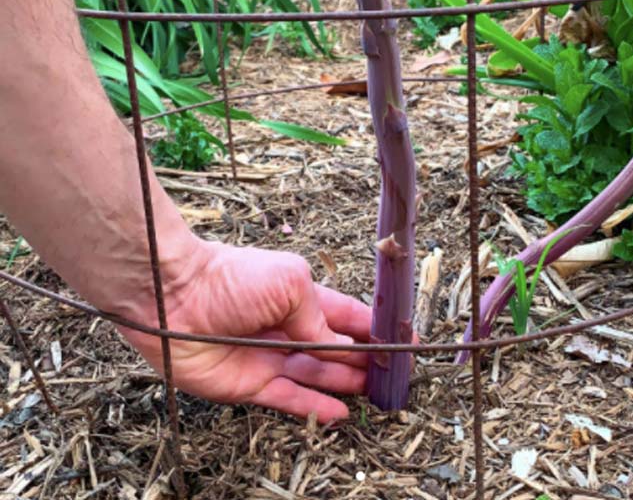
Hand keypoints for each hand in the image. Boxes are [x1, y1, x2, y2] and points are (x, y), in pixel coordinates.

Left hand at [119, 239, 370, 422]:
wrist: (176, 297)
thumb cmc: (233, 278)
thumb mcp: (291, 283)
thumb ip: (320, 318)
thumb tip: (339, 346)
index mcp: (300, 296)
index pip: (345, 315)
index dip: (372, 326)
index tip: (400, 337)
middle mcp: (288, 327)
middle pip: (335, 348)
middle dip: (364, 358)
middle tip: (393, 373)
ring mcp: (270, 358)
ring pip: (317, 375)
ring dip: (346, 382)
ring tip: (375, 391)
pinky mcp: (250, 385)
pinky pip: (290, 400)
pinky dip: (316, 407)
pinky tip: (342, 412)